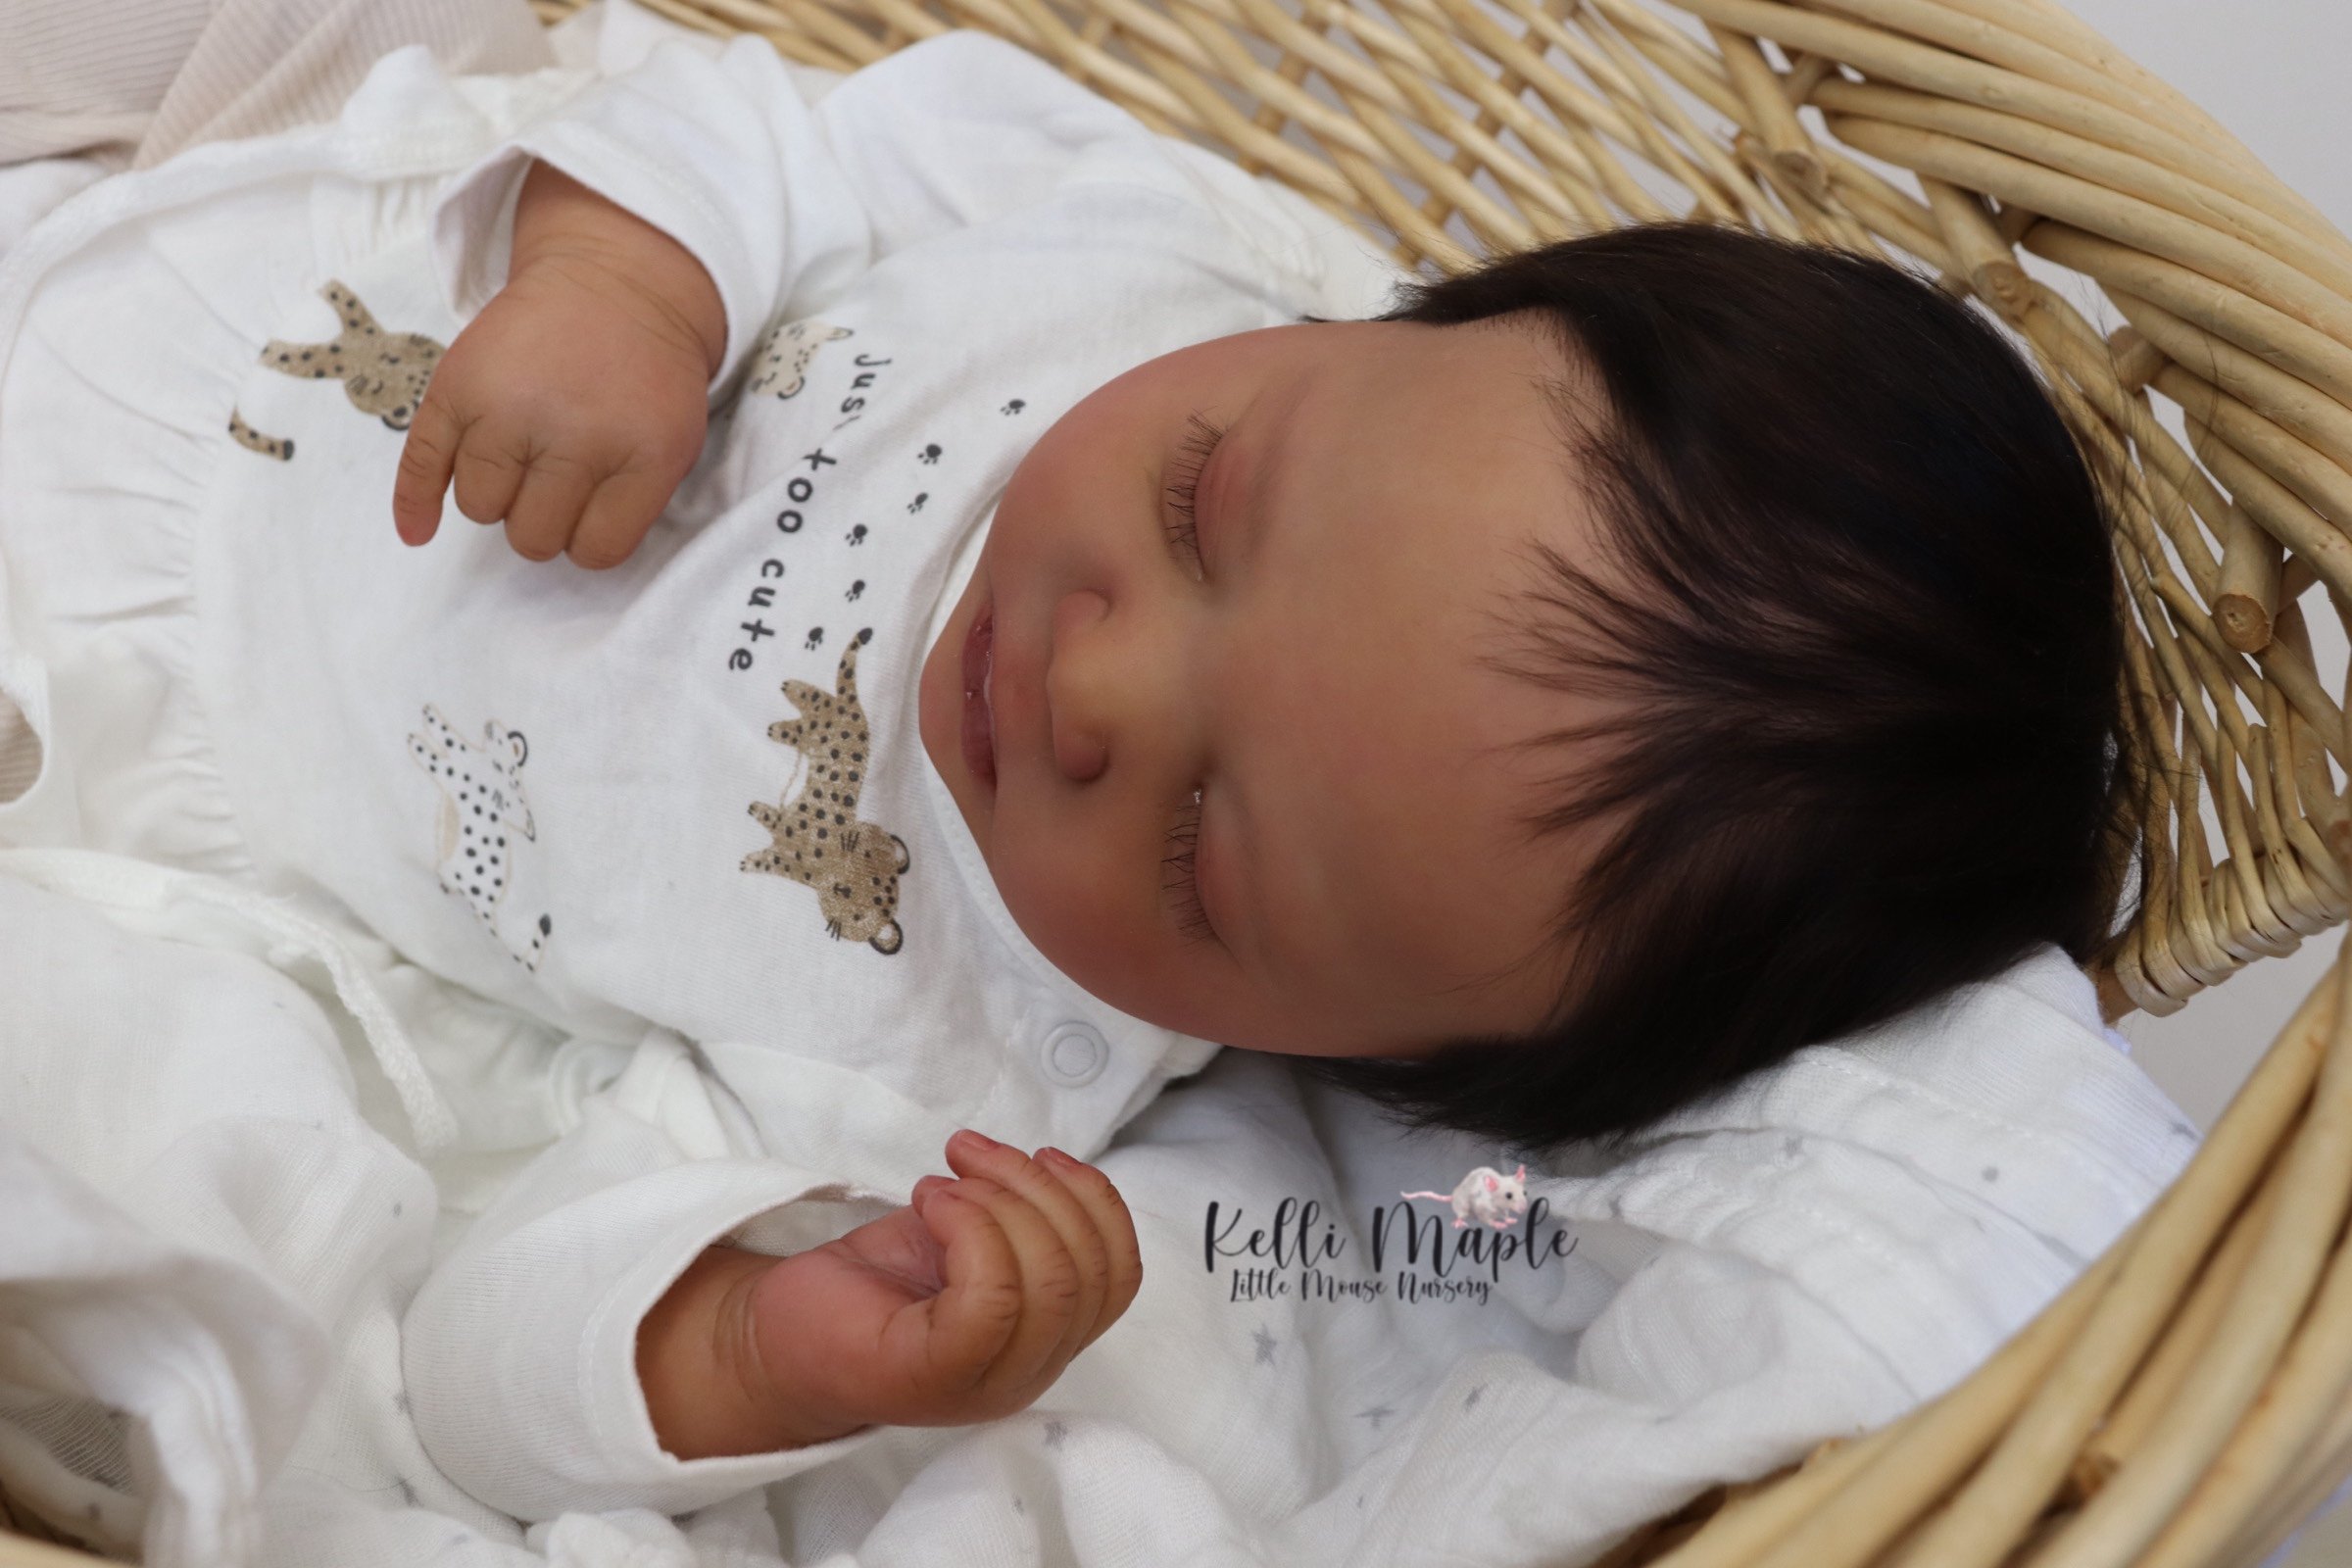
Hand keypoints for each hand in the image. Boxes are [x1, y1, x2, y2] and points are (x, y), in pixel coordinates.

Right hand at [391, 169, 723, 568]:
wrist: (616, 281)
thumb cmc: (644, 376)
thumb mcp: (675, 440)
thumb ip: (634, 502)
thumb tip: (570, 555)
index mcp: (641, 456)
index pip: (597, 550)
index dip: (590, 537)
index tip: (594, 508)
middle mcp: (573, 437)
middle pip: (533, 536)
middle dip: (542, 520)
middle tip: (556, 480)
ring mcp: (508, 410)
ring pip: (481, 508)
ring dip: (497, 497)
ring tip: (519, 459)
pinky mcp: (456, 386)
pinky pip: (422, 466)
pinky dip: (414, 505)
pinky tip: (419, 532)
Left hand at [638, 1132, 1141, 1458]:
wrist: (774, 1339)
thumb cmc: (871, 1287)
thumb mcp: (969, 1241)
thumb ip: (1026, 1222)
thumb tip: (1056, 1171)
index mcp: (1047, 1341)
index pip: (1121, 1276)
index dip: (1095, 1199)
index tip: (1039, 1153)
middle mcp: (1027, 1372)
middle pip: (1087, 1272)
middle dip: (1036, 1188)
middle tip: (968, 1157)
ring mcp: (983, 1383)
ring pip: (1050, 1282)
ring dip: (1000, 1200)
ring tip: (943, 1183)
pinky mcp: (931, 1375)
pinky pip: (990, 1296)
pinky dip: (969, 1226)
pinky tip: (930, 1204)